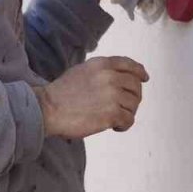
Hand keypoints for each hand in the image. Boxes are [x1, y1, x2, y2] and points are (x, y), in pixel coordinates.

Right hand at [33, 56, 149, 137]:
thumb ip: (102, 71)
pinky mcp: (112, 114)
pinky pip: (129, 119)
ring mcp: (112, 95)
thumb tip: (119, 78)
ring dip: (127, 113)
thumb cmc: (61, 93)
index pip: (130, 65)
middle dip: (134, 97)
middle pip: (136, 86)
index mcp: (102, 64)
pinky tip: (115, 127)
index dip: (140, 72)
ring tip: (115, 119)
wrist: (48, 109)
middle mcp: (110, 77)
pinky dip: (124, 125)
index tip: (144, 78)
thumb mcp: (82, 71)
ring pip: (134, 104)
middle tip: (125, 107)